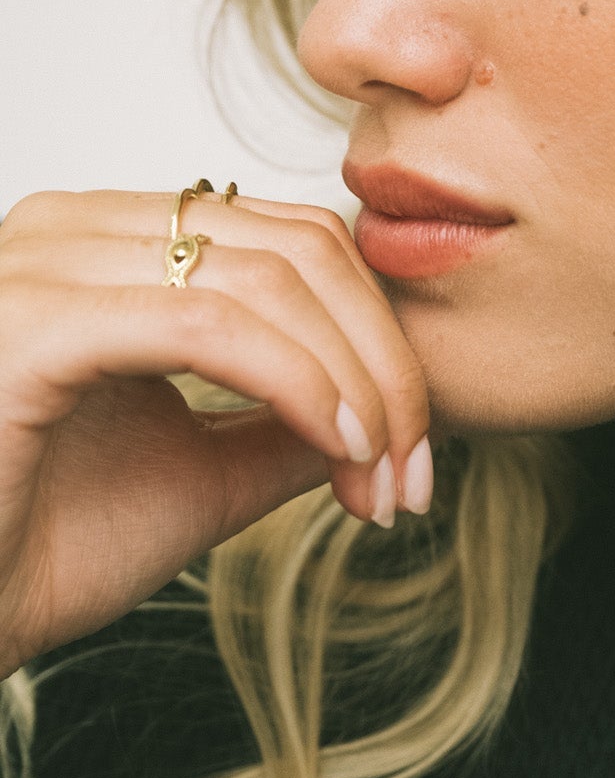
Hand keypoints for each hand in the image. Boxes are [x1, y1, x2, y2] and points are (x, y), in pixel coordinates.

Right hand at [0, 186, 430, 677]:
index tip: (413, 453)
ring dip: (357, 383)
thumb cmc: (36, 547)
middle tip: (414, 472)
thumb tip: (394, 407)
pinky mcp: (28, 321)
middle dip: (386, 362)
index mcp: (110, 247)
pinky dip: (297, 381)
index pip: (296, 242)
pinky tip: (338, 445)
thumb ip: (290, 423)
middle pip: (301, 248)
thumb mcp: (202, 473)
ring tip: (382, 477)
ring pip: (269, 279)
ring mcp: (42, 263)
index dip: (381, 337)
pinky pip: (207, 324)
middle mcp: (71, 229)